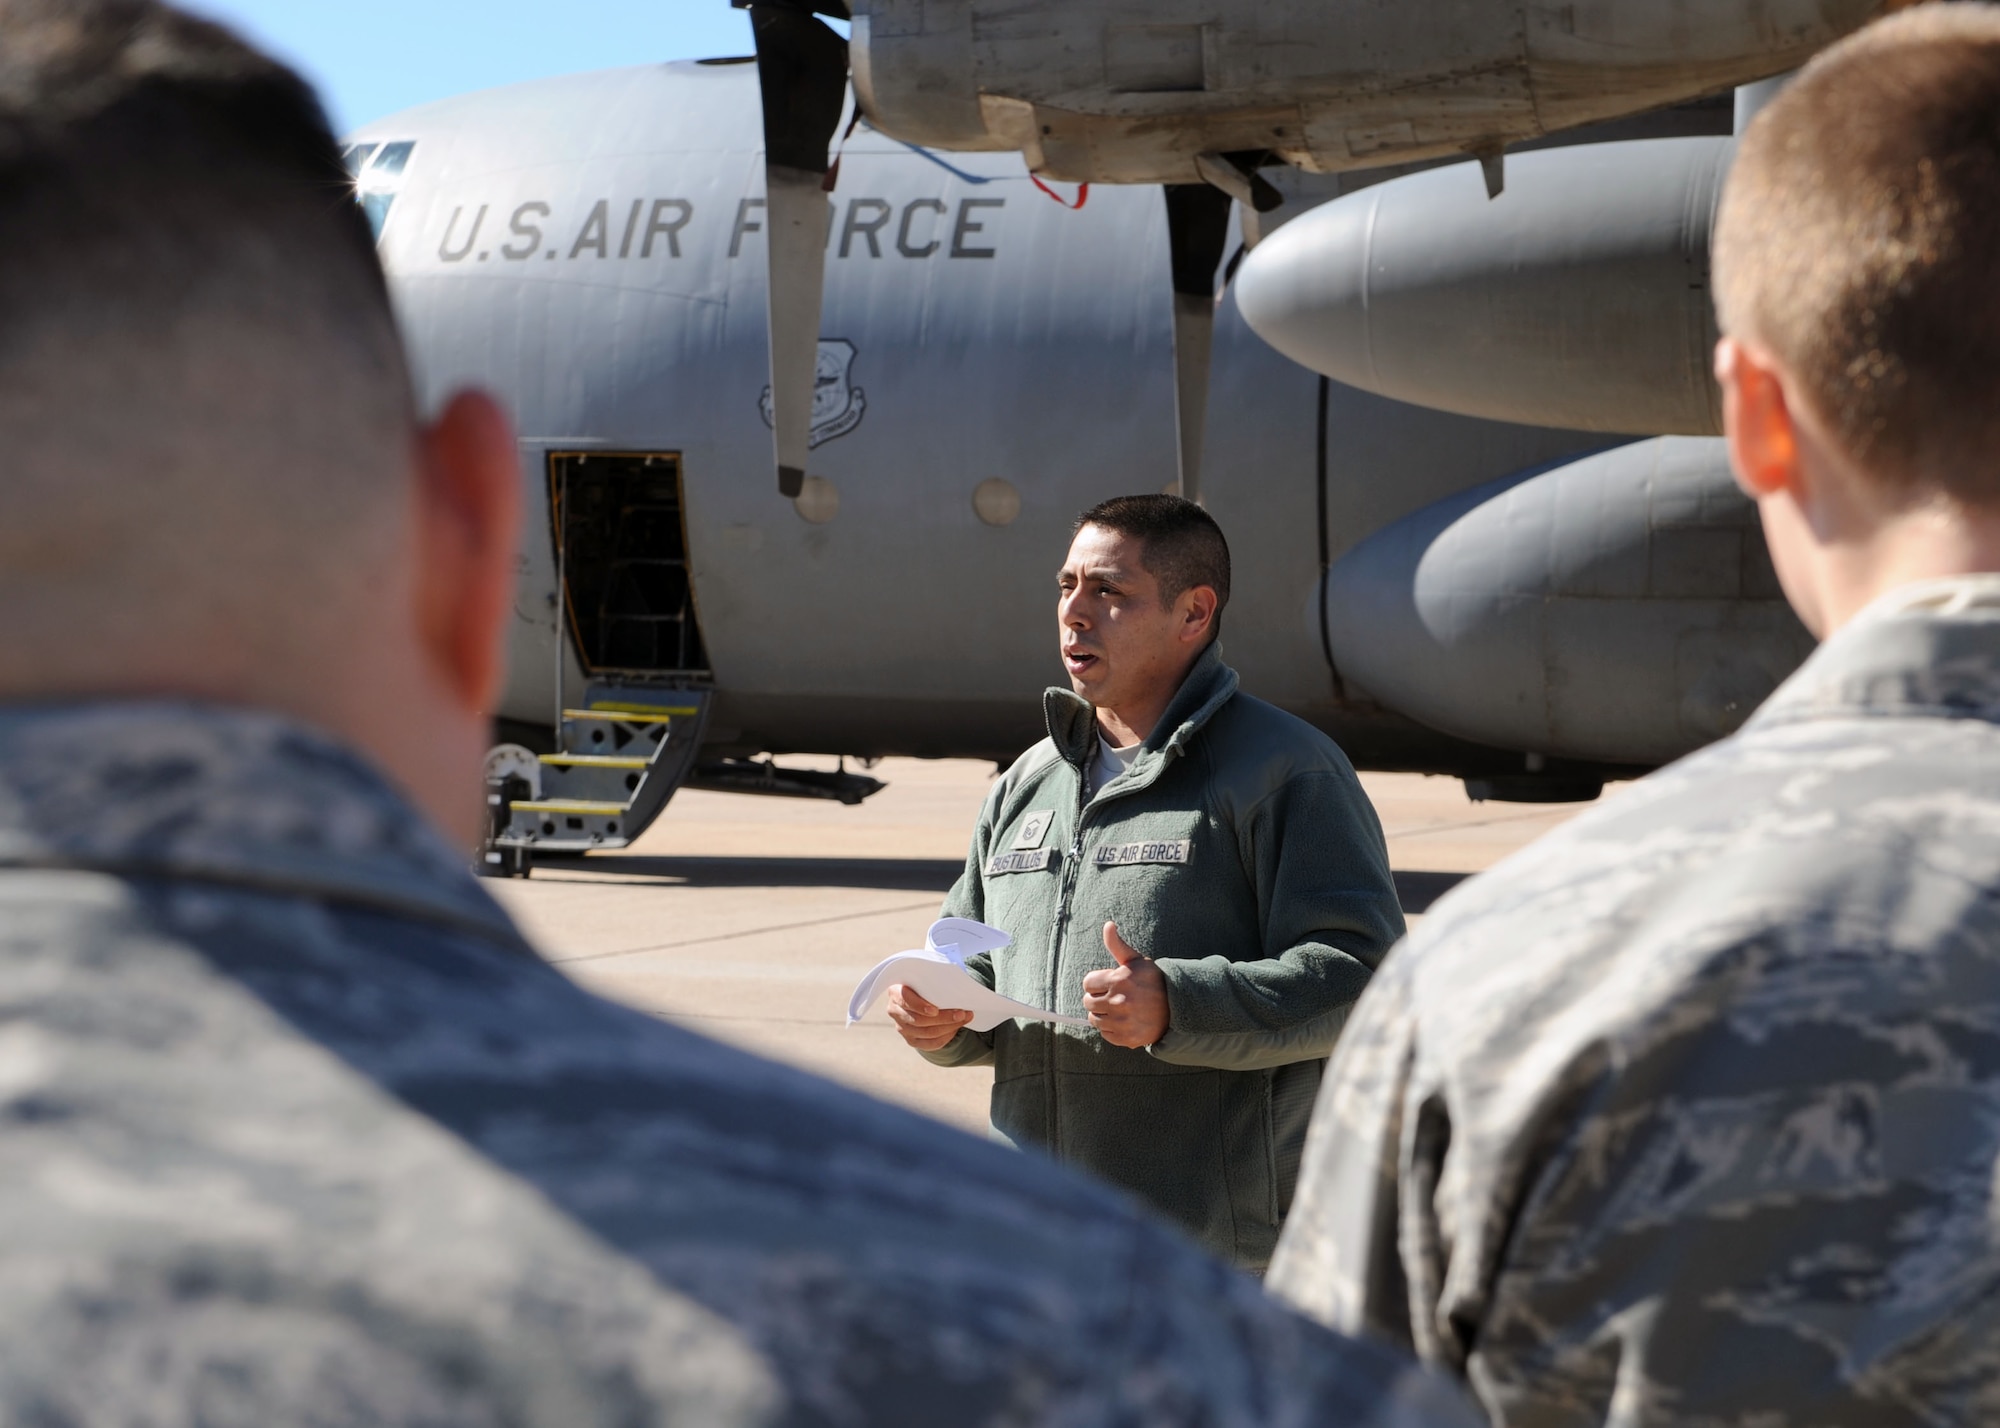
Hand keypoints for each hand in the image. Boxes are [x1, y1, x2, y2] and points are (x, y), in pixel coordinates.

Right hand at [887, 984, 973, 1051]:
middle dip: (943, 1018)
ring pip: (926, 1033)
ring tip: (964, 1018)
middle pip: (918, 1020)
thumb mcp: (925, 977)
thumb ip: (933, 979)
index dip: (919, 1006)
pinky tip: (955, 1029)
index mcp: (895, 992)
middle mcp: (895, 1011)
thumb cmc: (924, 984)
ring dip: (949, 1027)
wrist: (918, 997)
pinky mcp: (911, 1040)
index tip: (935, 1010)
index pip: (905, 1001)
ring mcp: (902, 1027)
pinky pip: (930, 1044)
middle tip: (962, 1013)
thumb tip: (955, 982)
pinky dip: (945, 1037)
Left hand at [1082, 922, 1168, 1047]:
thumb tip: (1108, 925)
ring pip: (1094, 1019)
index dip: (1096, 983)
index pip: (1087, 983)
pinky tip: (1124, 1021)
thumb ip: (1117, 945)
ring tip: (1118, 1009)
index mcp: (1118, 980)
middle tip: (1112, 996)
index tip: (1108, 983)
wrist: (1177, 1007)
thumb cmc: (1153, 981)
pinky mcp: (1126, 1038)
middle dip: (1097, 998)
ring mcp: (1122, 1022)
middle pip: (1088, 1002)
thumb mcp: (1136, 961)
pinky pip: (1105, 1034)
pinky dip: (1111, 1029)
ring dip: (1103, 1014)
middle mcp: (1118, 1002)